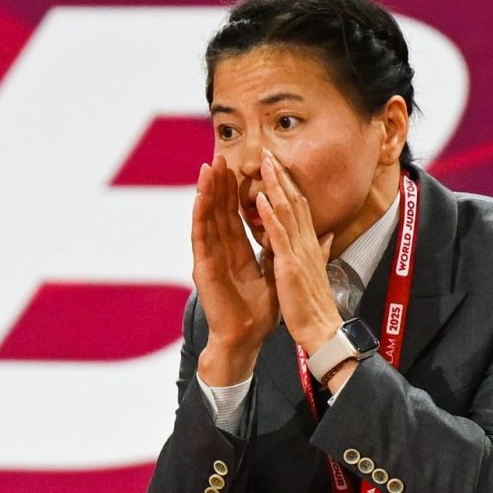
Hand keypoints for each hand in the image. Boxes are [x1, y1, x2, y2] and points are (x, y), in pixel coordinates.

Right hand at [191, 156, 276, 384]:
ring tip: (208, 166)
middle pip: (219, 210)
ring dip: (207, 192)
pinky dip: (200, 214)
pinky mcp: (203, 267)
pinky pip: (200, 236)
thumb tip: (292, 232)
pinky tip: (201, 195)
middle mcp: (221, 250)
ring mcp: (210, 257)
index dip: (236, 191)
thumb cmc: (260, 311)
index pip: (235, 215)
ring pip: (207, 218)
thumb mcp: (275, 273)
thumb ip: (278, 249)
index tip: (240, 168)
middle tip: (221, 155)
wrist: (248, 337)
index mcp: (237, 251)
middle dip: (220, 183)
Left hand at [255, 150, 341, 352]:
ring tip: (264, 163)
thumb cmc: (316, 304)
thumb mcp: (318, 270)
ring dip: (275, 185)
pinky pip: (279, 234)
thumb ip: (322, 249)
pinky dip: (270, 214)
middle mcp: (307, 242)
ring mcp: (299, 251)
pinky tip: (261, 198)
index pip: (300, 207)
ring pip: (287, 211)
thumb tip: (329, 234)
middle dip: (281, 176)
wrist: (321, 328)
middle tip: (269, 152)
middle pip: (295, 201)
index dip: (289, 185)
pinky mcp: (290, 264)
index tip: (277, 167)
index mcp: (310, 244)